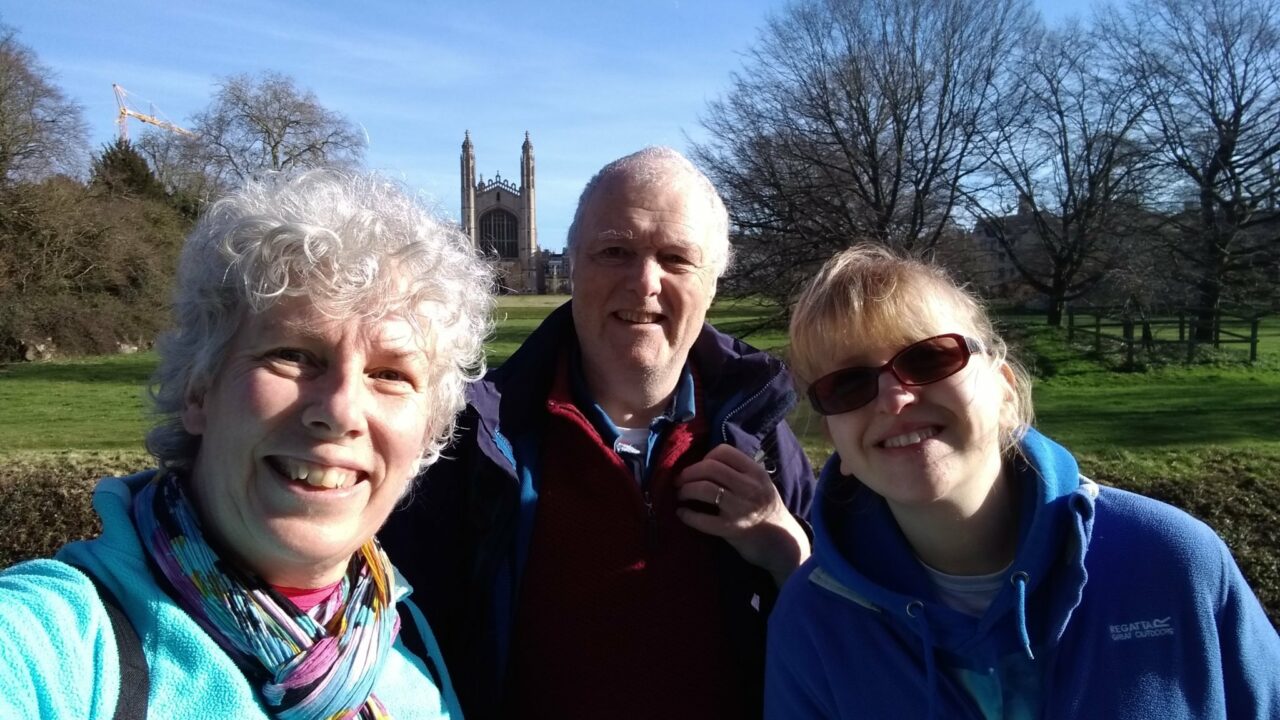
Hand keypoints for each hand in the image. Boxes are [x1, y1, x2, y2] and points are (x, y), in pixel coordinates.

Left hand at [675, 444, 810, 587]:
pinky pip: (702, 519)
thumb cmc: (767, 511)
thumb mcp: (762, 484)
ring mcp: (740, 508)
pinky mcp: (731, 529)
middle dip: (688, 473)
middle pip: (710, 468)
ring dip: (685, 490)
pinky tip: (682, 513)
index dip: (705, 457)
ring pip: (704, 488)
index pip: (724, 452)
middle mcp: (749, 487)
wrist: (782, 543)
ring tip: (681, 495)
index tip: (699, 468)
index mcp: (756, 473)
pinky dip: (687, 514)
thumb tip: (705, 463)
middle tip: (680, 481)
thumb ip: (741, 471)